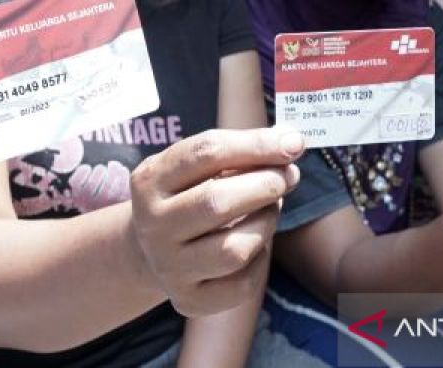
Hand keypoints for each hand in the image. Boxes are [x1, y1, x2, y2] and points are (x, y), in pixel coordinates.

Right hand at [128, 127, 303, 316]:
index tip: (293, 143)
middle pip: (217, 203)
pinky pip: (243, 283)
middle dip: (265, 185)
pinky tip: (257, 243)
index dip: (256, 145)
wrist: (149, 250)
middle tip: (288, 176)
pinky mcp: (188, 300)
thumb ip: (239, 152)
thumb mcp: (197, 167)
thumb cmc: (186, 195)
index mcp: (150, 181)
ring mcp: (168, 266)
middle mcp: (152, 225)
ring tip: (271, 208)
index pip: (206, 153)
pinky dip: (262, 259)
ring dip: (266, 223)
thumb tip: (290, 143)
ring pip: (235, 249)